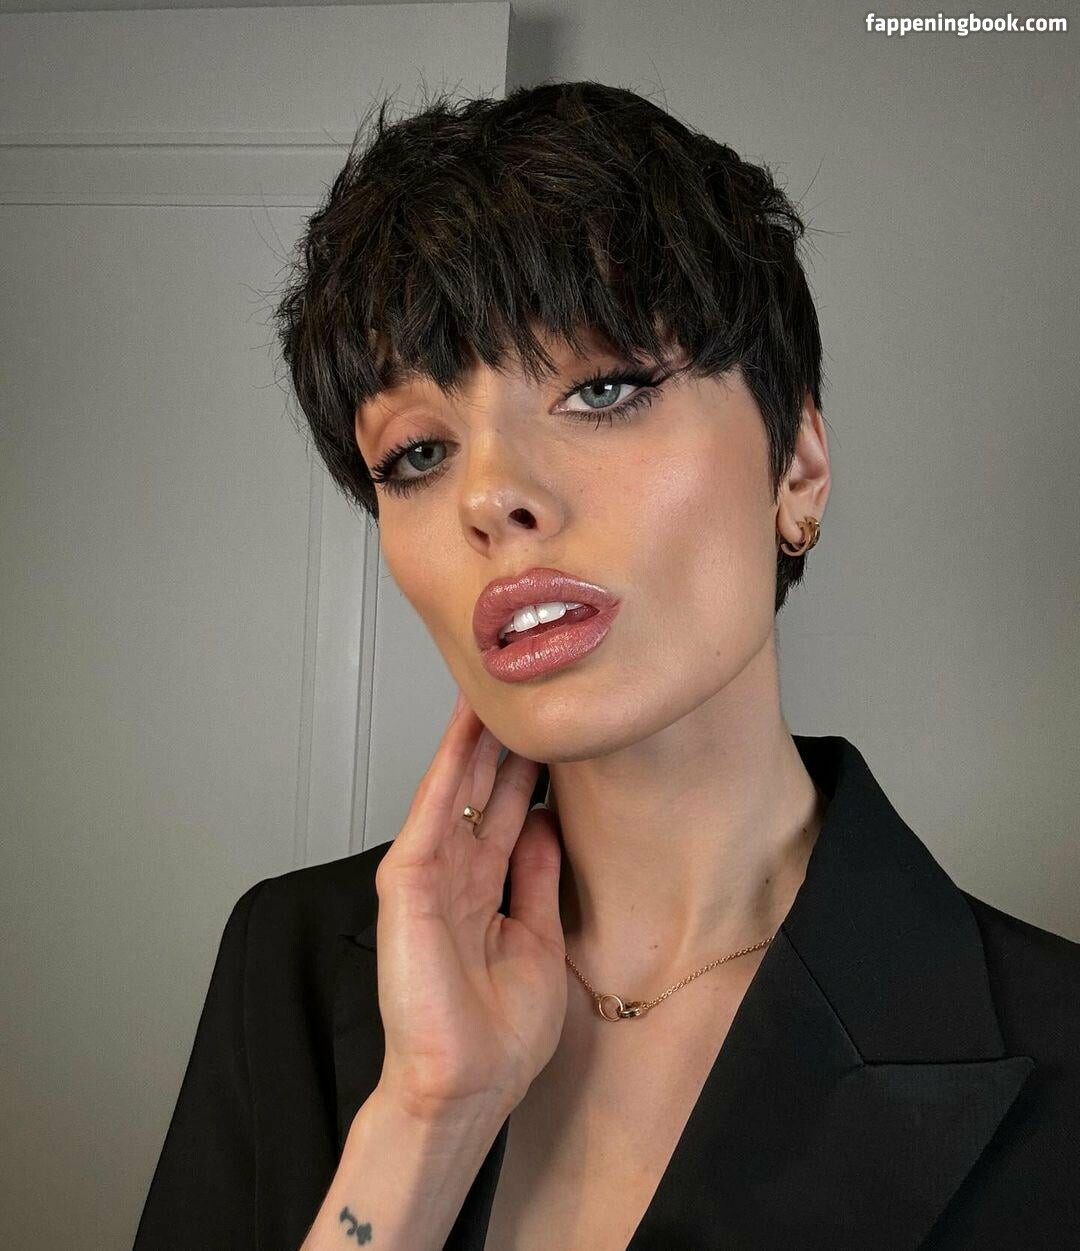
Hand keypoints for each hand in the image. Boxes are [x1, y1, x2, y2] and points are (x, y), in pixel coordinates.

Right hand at [372, 690, 566, 1124]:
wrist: (466, 1087)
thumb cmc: (497, 1033)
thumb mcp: (538, 938)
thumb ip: (537, 879)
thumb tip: (544, 823)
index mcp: (484, 891)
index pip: (503, 813)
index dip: (524, 769)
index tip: (549, 726)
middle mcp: (455, 876)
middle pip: (480, 793)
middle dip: (503, 741)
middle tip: (524, 689)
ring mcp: (429, 877)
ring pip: (454, 791)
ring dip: (474, 741)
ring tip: (495, 688)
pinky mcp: (408, 884)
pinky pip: (431, 814)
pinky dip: (445, 771)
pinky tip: (462, 733)